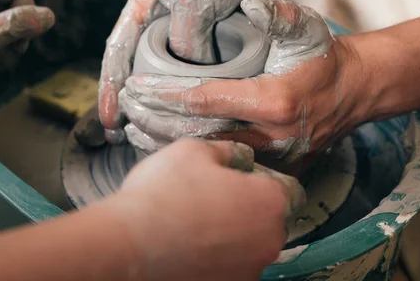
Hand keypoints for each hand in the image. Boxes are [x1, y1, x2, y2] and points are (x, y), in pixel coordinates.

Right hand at [97, 0, 304, 142]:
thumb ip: (184, 42)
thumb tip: (192, 75)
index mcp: (147, 0)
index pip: (119, 49)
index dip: (110, 87)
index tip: (107, 120)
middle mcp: (166, 15)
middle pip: (142, 64)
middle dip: (135, 99)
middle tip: (130, 134)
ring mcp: (194, 24)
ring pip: (175, 70)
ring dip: (168, 99)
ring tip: (161, 130)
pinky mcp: (221, 31)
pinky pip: (206, 67)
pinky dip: (200, 89)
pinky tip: (198, 111)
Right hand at [107, 138, 305, 279]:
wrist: (128, 246)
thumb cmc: (164, 192)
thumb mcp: (195, 150)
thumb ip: (229, 150)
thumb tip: (242, 157)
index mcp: (270, 202)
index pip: (290, 190)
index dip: (265, 180)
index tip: (241, 178)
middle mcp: (270, 241)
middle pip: (270, 219)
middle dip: (249, 207)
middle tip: (212, 196)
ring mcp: (250, 270)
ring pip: (250, 245)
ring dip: (233, 234)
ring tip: (195, 222)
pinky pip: (231, 265)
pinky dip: (217, 256)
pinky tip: (189, 245)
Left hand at [119, 0, 361, 175]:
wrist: (354, 91)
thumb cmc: (324, 57)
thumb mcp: (307, 28)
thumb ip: (279, 15)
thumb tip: (250, 4)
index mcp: (274, 100)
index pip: (206, 100)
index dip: (166, 94)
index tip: (135, 87)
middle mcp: (272, 136)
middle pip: (199, 134)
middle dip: (156, 121)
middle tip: (126, 109)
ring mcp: (274, 158)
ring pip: (209, 155)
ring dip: (167, 142)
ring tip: (134, 129)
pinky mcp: (276, 168)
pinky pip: (226, 164)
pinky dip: (194, 154)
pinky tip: (167, 146)